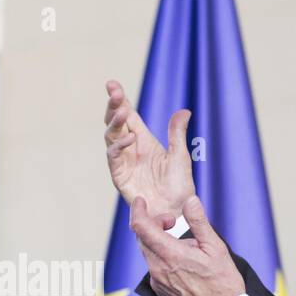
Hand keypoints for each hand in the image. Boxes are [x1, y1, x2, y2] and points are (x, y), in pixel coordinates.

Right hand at [103, 79, 195, 216]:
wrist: (175, 211)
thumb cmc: (179, 187)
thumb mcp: (180, 155)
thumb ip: (176, 133)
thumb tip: (184, 111)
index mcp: (144, 140)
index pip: (129, 115)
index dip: (120, 100)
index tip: (112, 83)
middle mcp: (131, 148)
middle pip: (116, 122)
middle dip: (113, 106)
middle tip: (114, 92)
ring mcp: (123, 161)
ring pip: (111, 136)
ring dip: (115, 122)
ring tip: (122, 112)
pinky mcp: (120, 176)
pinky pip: (114, 157)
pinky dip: (119, 146)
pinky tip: (129, 138)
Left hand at [132, 194, 245, 295]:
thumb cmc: (223, 283)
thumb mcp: (215, 247)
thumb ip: (199, 222)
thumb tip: (189, 201)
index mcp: (170, 255)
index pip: (140, 227)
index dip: (137, 210)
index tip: (142, 201)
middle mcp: (158, 269)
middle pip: (143, 238)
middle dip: (154, 224)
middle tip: (173, 222)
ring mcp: (157, 281)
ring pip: (149, 253)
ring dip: (159, 241)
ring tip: (185, 245)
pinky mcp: (160, 291)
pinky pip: (155, 267)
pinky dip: (162, 257)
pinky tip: (183, 262)